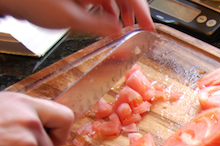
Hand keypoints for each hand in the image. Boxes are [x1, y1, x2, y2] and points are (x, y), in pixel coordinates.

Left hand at [0, 0, 154, 36]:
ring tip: (122, 27)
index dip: (144, 12)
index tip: (150, 28)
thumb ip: (98, 25)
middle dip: (133, 11)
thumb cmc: (30, 0)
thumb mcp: (69, 18)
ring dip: (119, 10)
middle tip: (139, 29)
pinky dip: (104, 7)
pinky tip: (104, 19)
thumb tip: (117, 30)